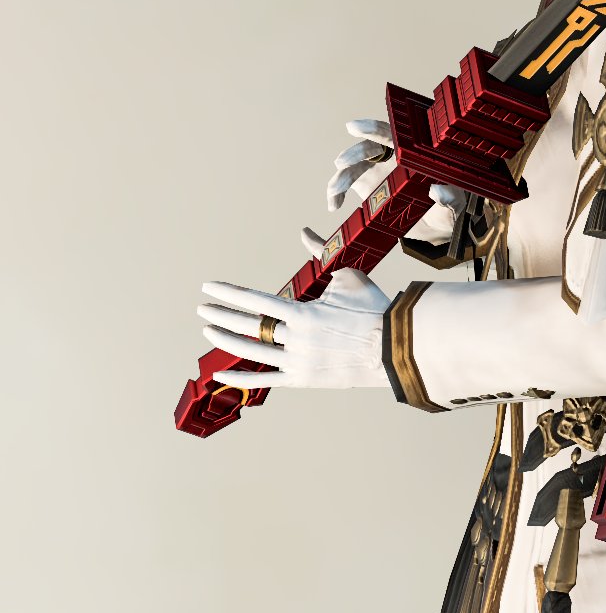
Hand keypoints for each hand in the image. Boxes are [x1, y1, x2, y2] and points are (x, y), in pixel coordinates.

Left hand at [199, 268, 391, 389]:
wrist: (395, 347)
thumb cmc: (374, 308)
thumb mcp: (347, 277)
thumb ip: (321, 256)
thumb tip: (304, 232)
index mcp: (303, 311)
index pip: (255, 300)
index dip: (229, 293)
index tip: (209, 288)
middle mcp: (295, 337)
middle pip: (247, 326)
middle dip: (221, 316)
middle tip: (203, 309)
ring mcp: (297, 361)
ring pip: (251, 352)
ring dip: (225, 340)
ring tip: (209, 331)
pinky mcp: (302, 379)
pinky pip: (264, 380)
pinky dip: (239, 378)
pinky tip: (218, 373)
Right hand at [327, 118, 463, 241]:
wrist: (436, 227)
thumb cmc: (448, 209)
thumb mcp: (456, 205)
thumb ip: (451, 198)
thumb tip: (438, 191)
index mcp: (416, 155)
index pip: (395, 134)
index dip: (375, 128)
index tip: (355, 127)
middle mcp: (395, 157)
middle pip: (371, 147)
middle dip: (355, 153)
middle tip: (341, 163)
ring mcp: (378, 169)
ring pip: (355, 164)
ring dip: (341, 175)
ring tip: (335, 192)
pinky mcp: (367, 184)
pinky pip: (347, 182)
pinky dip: (336, 191)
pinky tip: (333, 204)